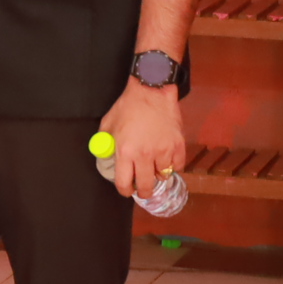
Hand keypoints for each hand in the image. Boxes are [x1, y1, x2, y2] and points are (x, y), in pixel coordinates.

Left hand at [96, 77, 185, 200]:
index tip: (127, 190)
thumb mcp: (108, 124)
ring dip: (158, 175)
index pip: (124, 183)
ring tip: (154, 167)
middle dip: (144, 192)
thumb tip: (104, 156)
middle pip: (146, 186)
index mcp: (125, 152)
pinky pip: (178, 166)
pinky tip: (166, 160)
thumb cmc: (128, 106)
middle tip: (143, 190)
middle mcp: (145, 155)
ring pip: (163, 176)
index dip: (124, 191)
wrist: (151, 91)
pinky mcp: (178, 145)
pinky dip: (173, 166)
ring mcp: (163, 151)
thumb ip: (105, 143)